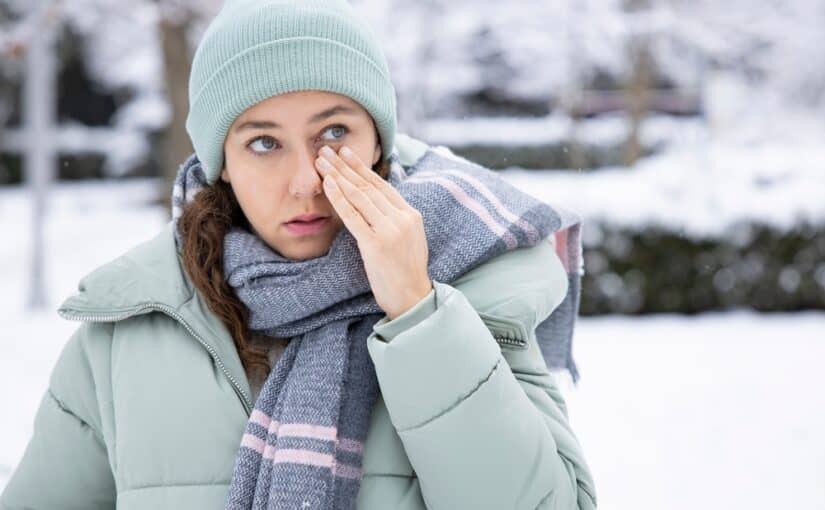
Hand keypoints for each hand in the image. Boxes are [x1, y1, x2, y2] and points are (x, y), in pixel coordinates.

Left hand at [315, 144, 432, 319]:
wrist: (412, 298)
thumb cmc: (406, 272)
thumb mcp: (408, 239)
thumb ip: (395, 219)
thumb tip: (376, 204)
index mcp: (411, 214)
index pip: (382, 185)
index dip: (361, 168)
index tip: (345, 154)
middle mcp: (402, 218)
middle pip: (368, 186)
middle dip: (344, 166)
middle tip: (326, 151)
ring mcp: (390, 230)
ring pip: (359, 197)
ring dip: (338, 176)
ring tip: (321, 162)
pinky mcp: (376, 244)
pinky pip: (353, 216)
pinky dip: (338, 198)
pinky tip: (327, 184)